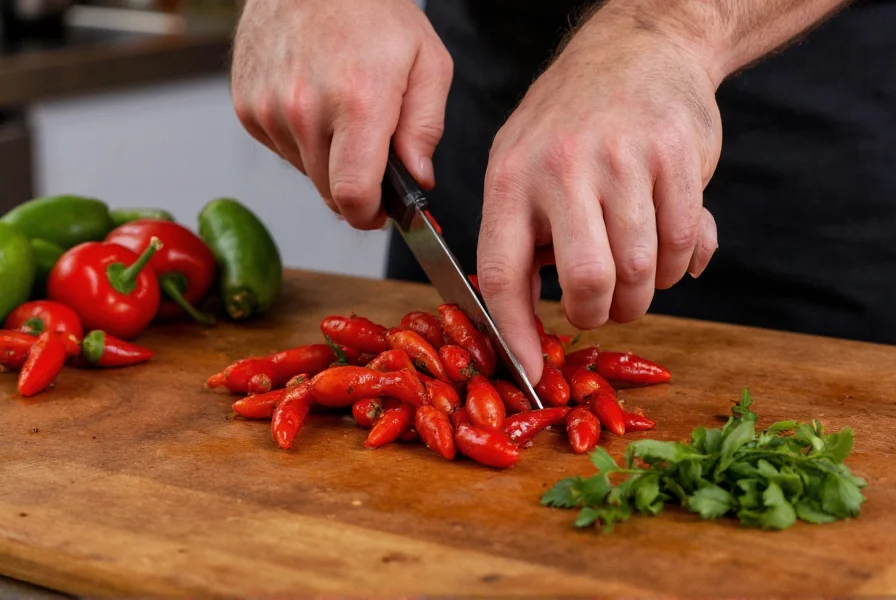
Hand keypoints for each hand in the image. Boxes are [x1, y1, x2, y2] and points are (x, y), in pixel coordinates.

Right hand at [230, 0, 452, 228]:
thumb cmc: (373, 10)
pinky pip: (283, 149)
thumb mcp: (428, 61)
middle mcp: (305, 109)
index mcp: (357, 101)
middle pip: (329, 192)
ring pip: (305, 172)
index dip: (370, 215)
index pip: (353, 195)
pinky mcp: (247, 107)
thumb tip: (418, 179)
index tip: (381, 212)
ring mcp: (269, 109)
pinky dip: (302, 139)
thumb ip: (426, 128)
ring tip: (342, 113)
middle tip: (371, 153)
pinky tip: (315, 103)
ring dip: (327, 159)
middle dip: (355, 186)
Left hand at [477, 10, 722, 382]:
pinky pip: (682, 243)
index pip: (502, 272)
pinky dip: (679, 265)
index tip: (530, 370)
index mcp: (511, 178)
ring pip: (640, 271)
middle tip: (603, 306)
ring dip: (642, 294)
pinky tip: (668, 248)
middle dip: (599, 314)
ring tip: (635, 274)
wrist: (637, 47)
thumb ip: (525, 237)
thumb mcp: (521, 163)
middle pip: (587, 283)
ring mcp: (622, 161)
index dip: (516, 332)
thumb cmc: (571, 120)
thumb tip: (533, 321)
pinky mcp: (676, 157)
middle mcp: (562, 168)